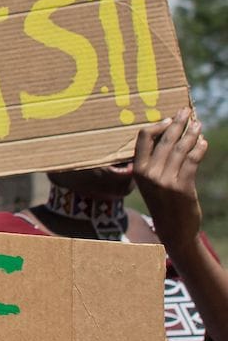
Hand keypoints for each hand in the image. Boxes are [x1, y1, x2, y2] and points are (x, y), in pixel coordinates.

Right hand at [135, 110, 207, 248]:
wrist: (173, 229)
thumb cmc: (163, 202)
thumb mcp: (151, 183)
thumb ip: (156, 163)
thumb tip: (172, 136)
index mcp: (137, 170)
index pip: (143, 139)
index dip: (157, 126)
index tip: (169, 119)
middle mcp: (149, 174)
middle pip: (164, 140)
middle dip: (178, 123)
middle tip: (187, 110)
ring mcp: (165, 180)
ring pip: (180, 148)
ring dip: (191, 133)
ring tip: (198, 124)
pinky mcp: (182, 186)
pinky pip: (192, 160)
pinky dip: (199, 149)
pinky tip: (203, 142)